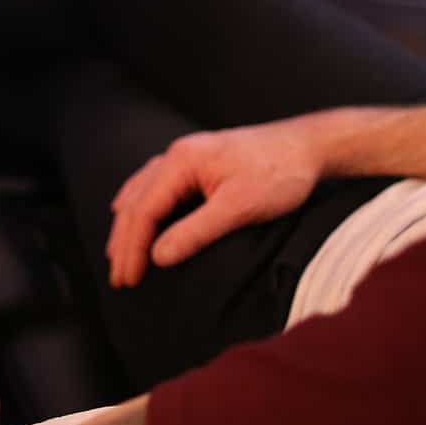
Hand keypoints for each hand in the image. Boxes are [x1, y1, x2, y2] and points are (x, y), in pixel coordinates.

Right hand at [107, 121, 324, 287]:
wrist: (309, 146)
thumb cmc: (280, 173)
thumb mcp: (240, 206)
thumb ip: (196, 231)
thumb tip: (159, 257)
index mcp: (181, 162)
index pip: (144, 210)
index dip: (134, 247)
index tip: (129, 278)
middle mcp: (175, 156)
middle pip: (135, 203)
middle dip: (124, 242)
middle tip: (118, 278)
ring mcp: (183, 157)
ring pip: (140, 193)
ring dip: (127, 226)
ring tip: (116, 254)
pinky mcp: (195, 163)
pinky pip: (152, 185)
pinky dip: (136, 205)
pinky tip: (127, 210)